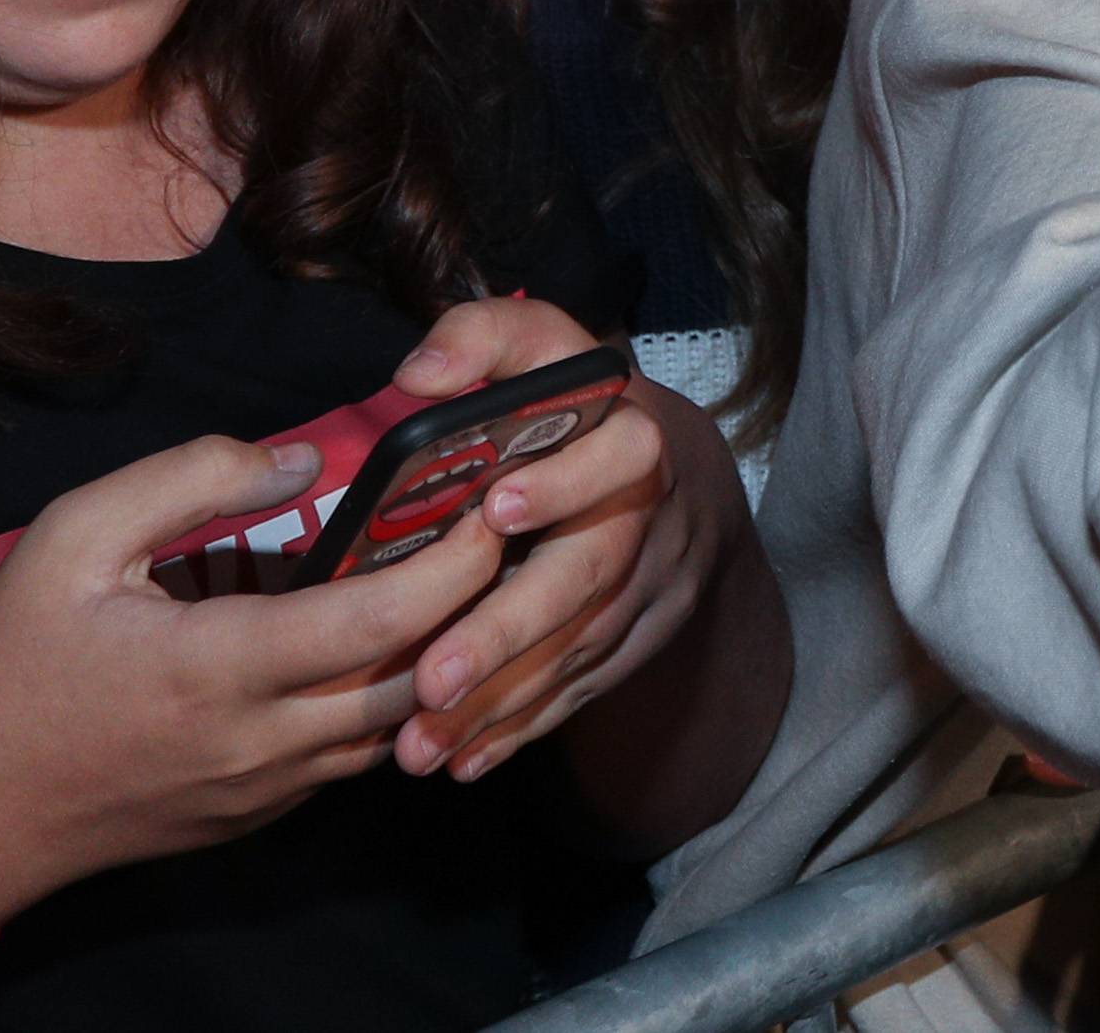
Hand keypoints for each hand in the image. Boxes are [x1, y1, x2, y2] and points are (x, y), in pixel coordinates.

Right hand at [0, 429, 505, 933]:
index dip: (455, 564)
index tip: (489, 506)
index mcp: (223, 666)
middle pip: (419, 683)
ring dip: (439, 660)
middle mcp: (263, 743)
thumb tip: (305, 461)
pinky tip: (380, 641)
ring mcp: (265, 792)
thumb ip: (194, 479)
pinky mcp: (257, 817)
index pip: (383, 620)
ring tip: (451, 578)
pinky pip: (350, 757)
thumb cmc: (15, 656)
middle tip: (493, 532)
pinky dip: (388, 701)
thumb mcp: (78, 532)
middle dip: (473, 609)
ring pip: (396, 730)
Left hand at [386, 300, 750, 784]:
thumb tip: (416, 377)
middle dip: (506, 630)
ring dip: (499, 701)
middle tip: (431, 677)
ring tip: (420, 741)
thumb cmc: (580, 403)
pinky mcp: (633, 643)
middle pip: (584, 577)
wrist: (684, 478)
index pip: (615, 455)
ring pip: (576, 651)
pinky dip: (522, 729)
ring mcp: (646, 589)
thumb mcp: (542, 344)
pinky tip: (462, 761)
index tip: (496, 508)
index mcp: (630, 434)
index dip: (564, 482)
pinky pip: (579, 692)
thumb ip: (481, 338)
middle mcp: (646, 516)